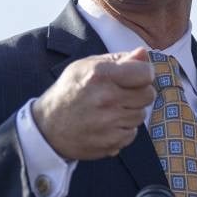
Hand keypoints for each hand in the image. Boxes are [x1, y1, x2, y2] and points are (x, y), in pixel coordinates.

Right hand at [32, 47, 155, 159]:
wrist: (47, 128)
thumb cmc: (69, 92)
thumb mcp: (86, 66)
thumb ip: (118, 59)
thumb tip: (143, 54)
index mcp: (100, 75)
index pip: (145, 73)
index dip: (144, 73)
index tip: (136, 76)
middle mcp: (106, 98)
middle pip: (148, 94)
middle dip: (139, 92)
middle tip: (121, 94)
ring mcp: (109, 123)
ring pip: (141, 115)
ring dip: (130, 111)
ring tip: (110, 109)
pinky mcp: (111, 142)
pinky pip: (132, 133)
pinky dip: (123, 129)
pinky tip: (107, 124)